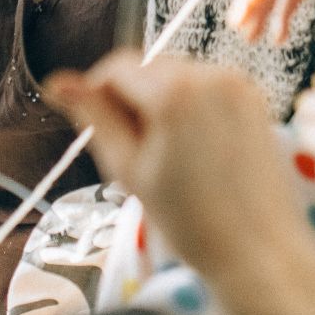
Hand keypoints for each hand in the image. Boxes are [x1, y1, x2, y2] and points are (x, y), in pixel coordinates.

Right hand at [44, 54, 314, 314]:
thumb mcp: (128, 168)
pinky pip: (208, 87)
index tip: (95, 124)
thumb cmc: (190, 220)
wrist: (258, 249)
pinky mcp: (255, 97)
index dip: (97, 91)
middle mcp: (211, 75)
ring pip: (179, 75)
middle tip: (135, 151)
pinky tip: (196, 149)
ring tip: (169, 155)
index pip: (118, 66)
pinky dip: (193, 106)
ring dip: (163, 101)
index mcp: (175, 92)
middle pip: (150, 67)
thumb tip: (57, 82)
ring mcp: (238, 84)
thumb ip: (94, 117)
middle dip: (133, 98)